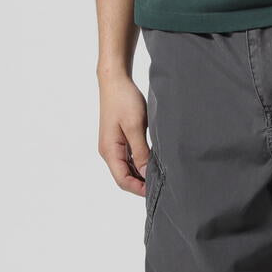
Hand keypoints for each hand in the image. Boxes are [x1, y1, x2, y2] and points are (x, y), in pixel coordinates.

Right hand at [99, 74, 150, 197]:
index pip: (122, 180)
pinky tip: (153, 161)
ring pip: (127, 168)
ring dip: (141, 173)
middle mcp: (109, 151)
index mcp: (110, 150)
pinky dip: (140, 163)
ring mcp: (113, 146)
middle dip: (141, 183)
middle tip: (163, 184)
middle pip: (124, 176)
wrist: (115, 81)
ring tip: (160, 175)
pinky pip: (129, 157)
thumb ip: (140, 151)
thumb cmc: (124, 100)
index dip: (139, 189)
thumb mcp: (135, 126)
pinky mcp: (118, 139)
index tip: (157, 190)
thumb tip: (145, 173)